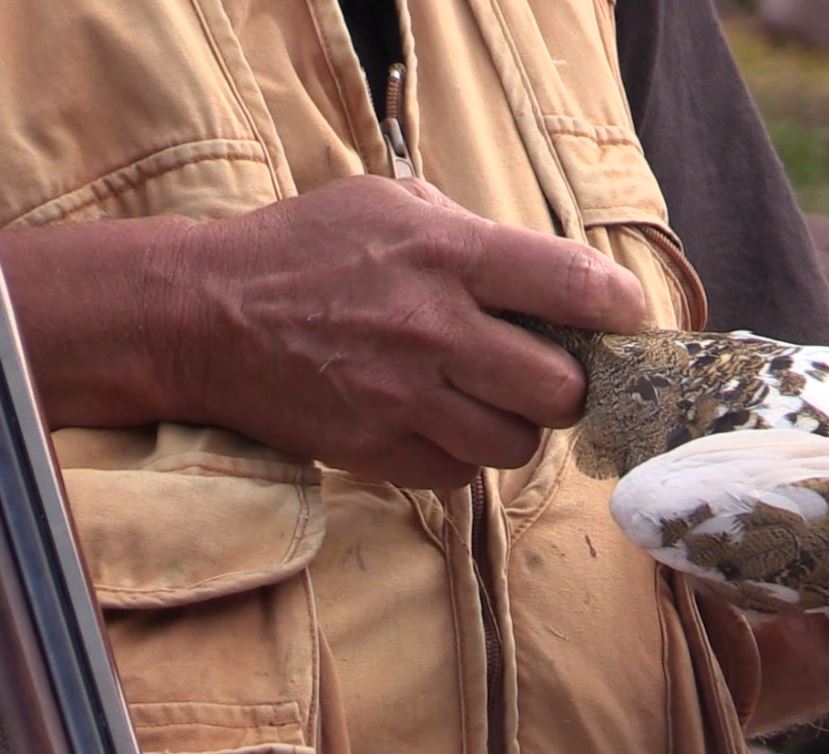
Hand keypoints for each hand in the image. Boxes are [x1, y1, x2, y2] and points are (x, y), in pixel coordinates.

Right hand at [156, 175, 646, 487]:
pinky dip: (461, 456)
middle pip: (561, 390)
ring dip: (515, 426)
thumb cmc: (304, 251)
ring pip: (516, 445)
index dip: (621, 311)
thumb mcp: (392, 205)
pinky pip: (459, 475)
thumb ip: (477, 236)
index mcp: (448, 253)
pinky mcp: (376, 450)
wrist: (203, 316)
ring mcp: (403, 398)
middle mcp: (434, 329)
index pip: (577, 288)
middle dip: (567, 384)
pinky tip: (438, 421)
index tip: (625, 320)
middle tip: (549, 371)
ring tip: (488, 398)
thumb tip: (559, 279)